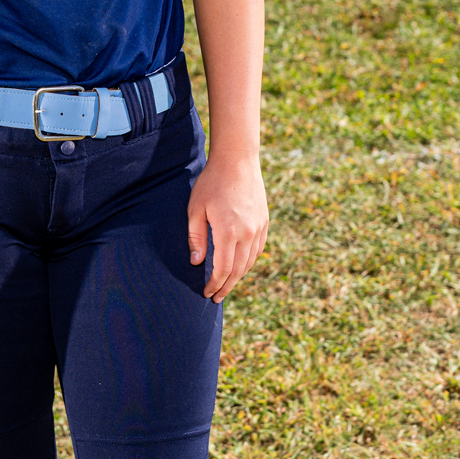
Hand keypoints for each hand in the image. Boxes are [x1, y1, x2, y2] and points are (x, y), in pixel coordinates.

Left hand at [187, 151, 267, 301]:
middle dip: (226, 286)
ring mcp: (258, 228)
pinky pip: (258, 249)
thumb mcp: (195, 209)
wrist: (237, 161)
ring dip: (238, 276)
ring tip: (226, 285)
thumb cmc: (211, 183)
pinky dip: (248, 262)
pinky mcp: (264, 222)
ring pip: (250, 262)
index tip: (207, 293)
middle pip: (238, 270)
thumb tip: (197, 262)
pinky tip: (239, 266)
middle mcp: (247, 233)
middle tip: (216, 298)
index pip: (223, 269)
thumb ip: (196, 237)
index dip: (215, 284)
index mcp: (228, 232)